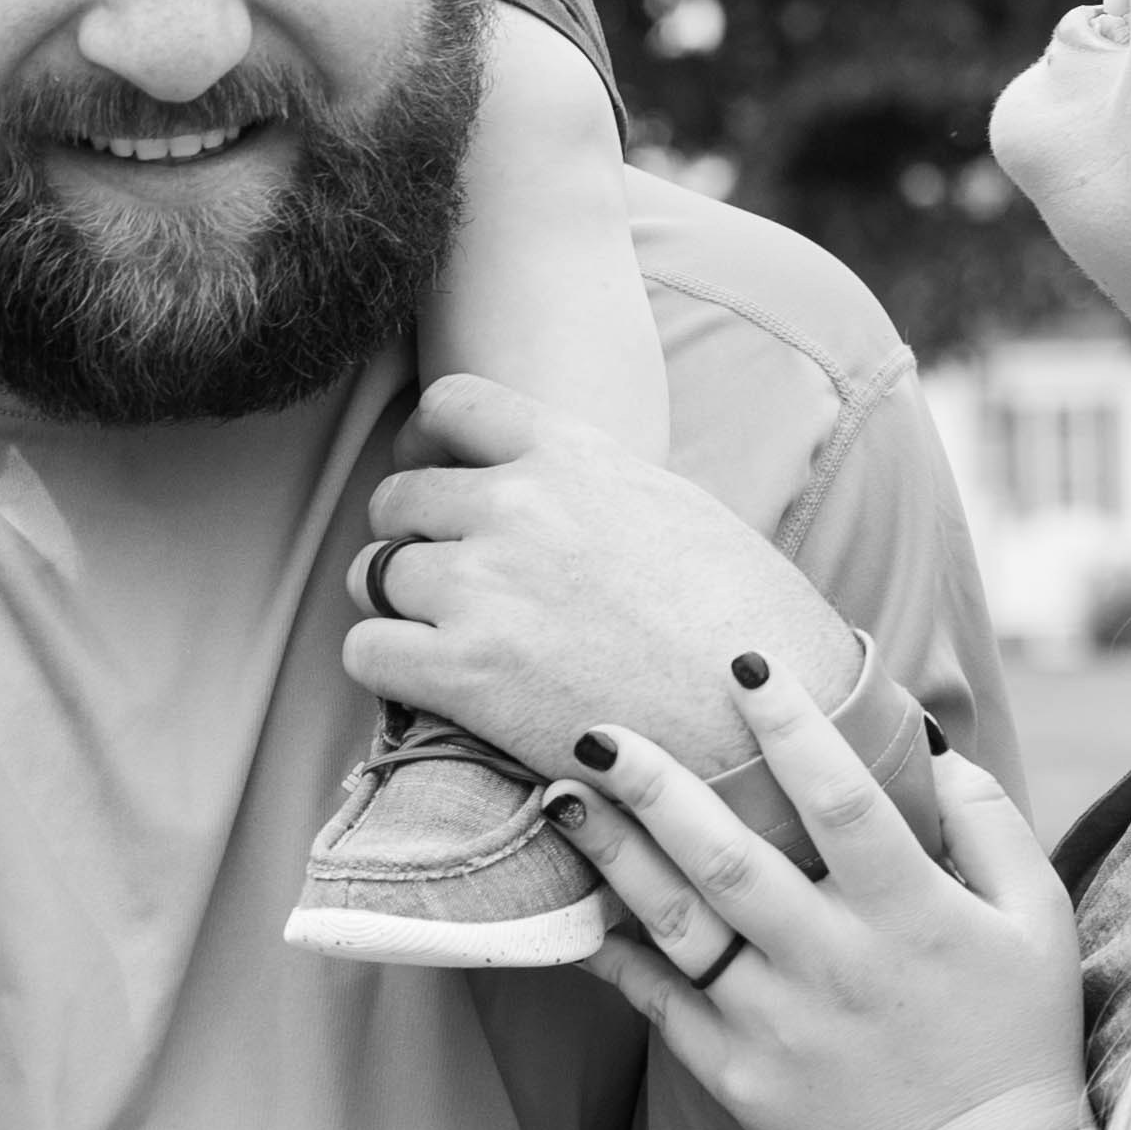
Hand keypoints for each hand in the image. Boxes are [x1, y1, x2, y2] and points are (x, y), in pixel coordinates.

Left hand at [342, 374, 861, 777]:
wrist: (764, 725)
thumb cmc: (741, 619)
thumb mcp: (671, 506)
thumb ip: (591, 481)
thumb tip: (544, 484)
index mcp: (572, 451)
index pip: (449, 404)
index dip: (428, 443)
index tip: (437, 477)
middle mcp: (517, 506)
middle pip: (398, 497)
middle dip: (411, 536)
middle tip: (448, 579)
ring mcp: (484, 588)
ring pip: (373, 572)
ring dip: (398, 603)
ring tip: (442, 635)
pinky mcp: (464, 674)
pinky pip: (366, 650)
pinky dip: (385, 666)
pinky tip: (427, 683)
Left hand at [550, 655, 1091, 1129]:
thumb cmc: (1017, 1037)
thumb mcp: (1038, 919)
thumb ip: (985, 819)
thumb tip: (924, 739)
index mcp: (909, 913)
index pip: (841, 798)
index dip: (792, 725)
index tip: (743, 663)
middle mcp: (834, 963)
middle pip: (729, 859)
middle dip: (655, 787)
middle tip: (594, 729)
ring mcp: (781, 1026)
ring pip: (681, 927)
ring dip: (616, 858)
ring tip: (563, 799)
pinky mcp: (744, 1083)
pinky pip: (665, 1009)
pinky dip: (617, 960)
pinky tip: (578, 911)